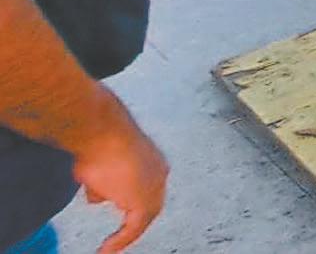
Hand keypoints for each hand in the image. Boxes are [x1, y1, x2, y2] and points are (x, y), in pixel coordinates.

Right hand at [72, 119, 167, 253]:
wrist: (102, 131)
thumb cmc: (97, 140)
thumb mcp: (98, 164)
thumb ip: (102, 182)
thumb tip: (98, 197)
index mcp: (151, 161)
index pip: (145, 187)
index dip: (132, 200)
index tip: (121, 209)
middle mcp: (158, 173)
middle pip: (148, 204)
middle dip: (131, 219)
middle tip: (118, 237)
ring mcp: (154, 188)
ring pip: (142, 217)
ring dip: (125, 232)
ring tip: (110, 245)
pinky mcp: (144, 203)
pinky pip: (134, 229)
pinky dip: (120, 241)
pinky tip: (107, 249)